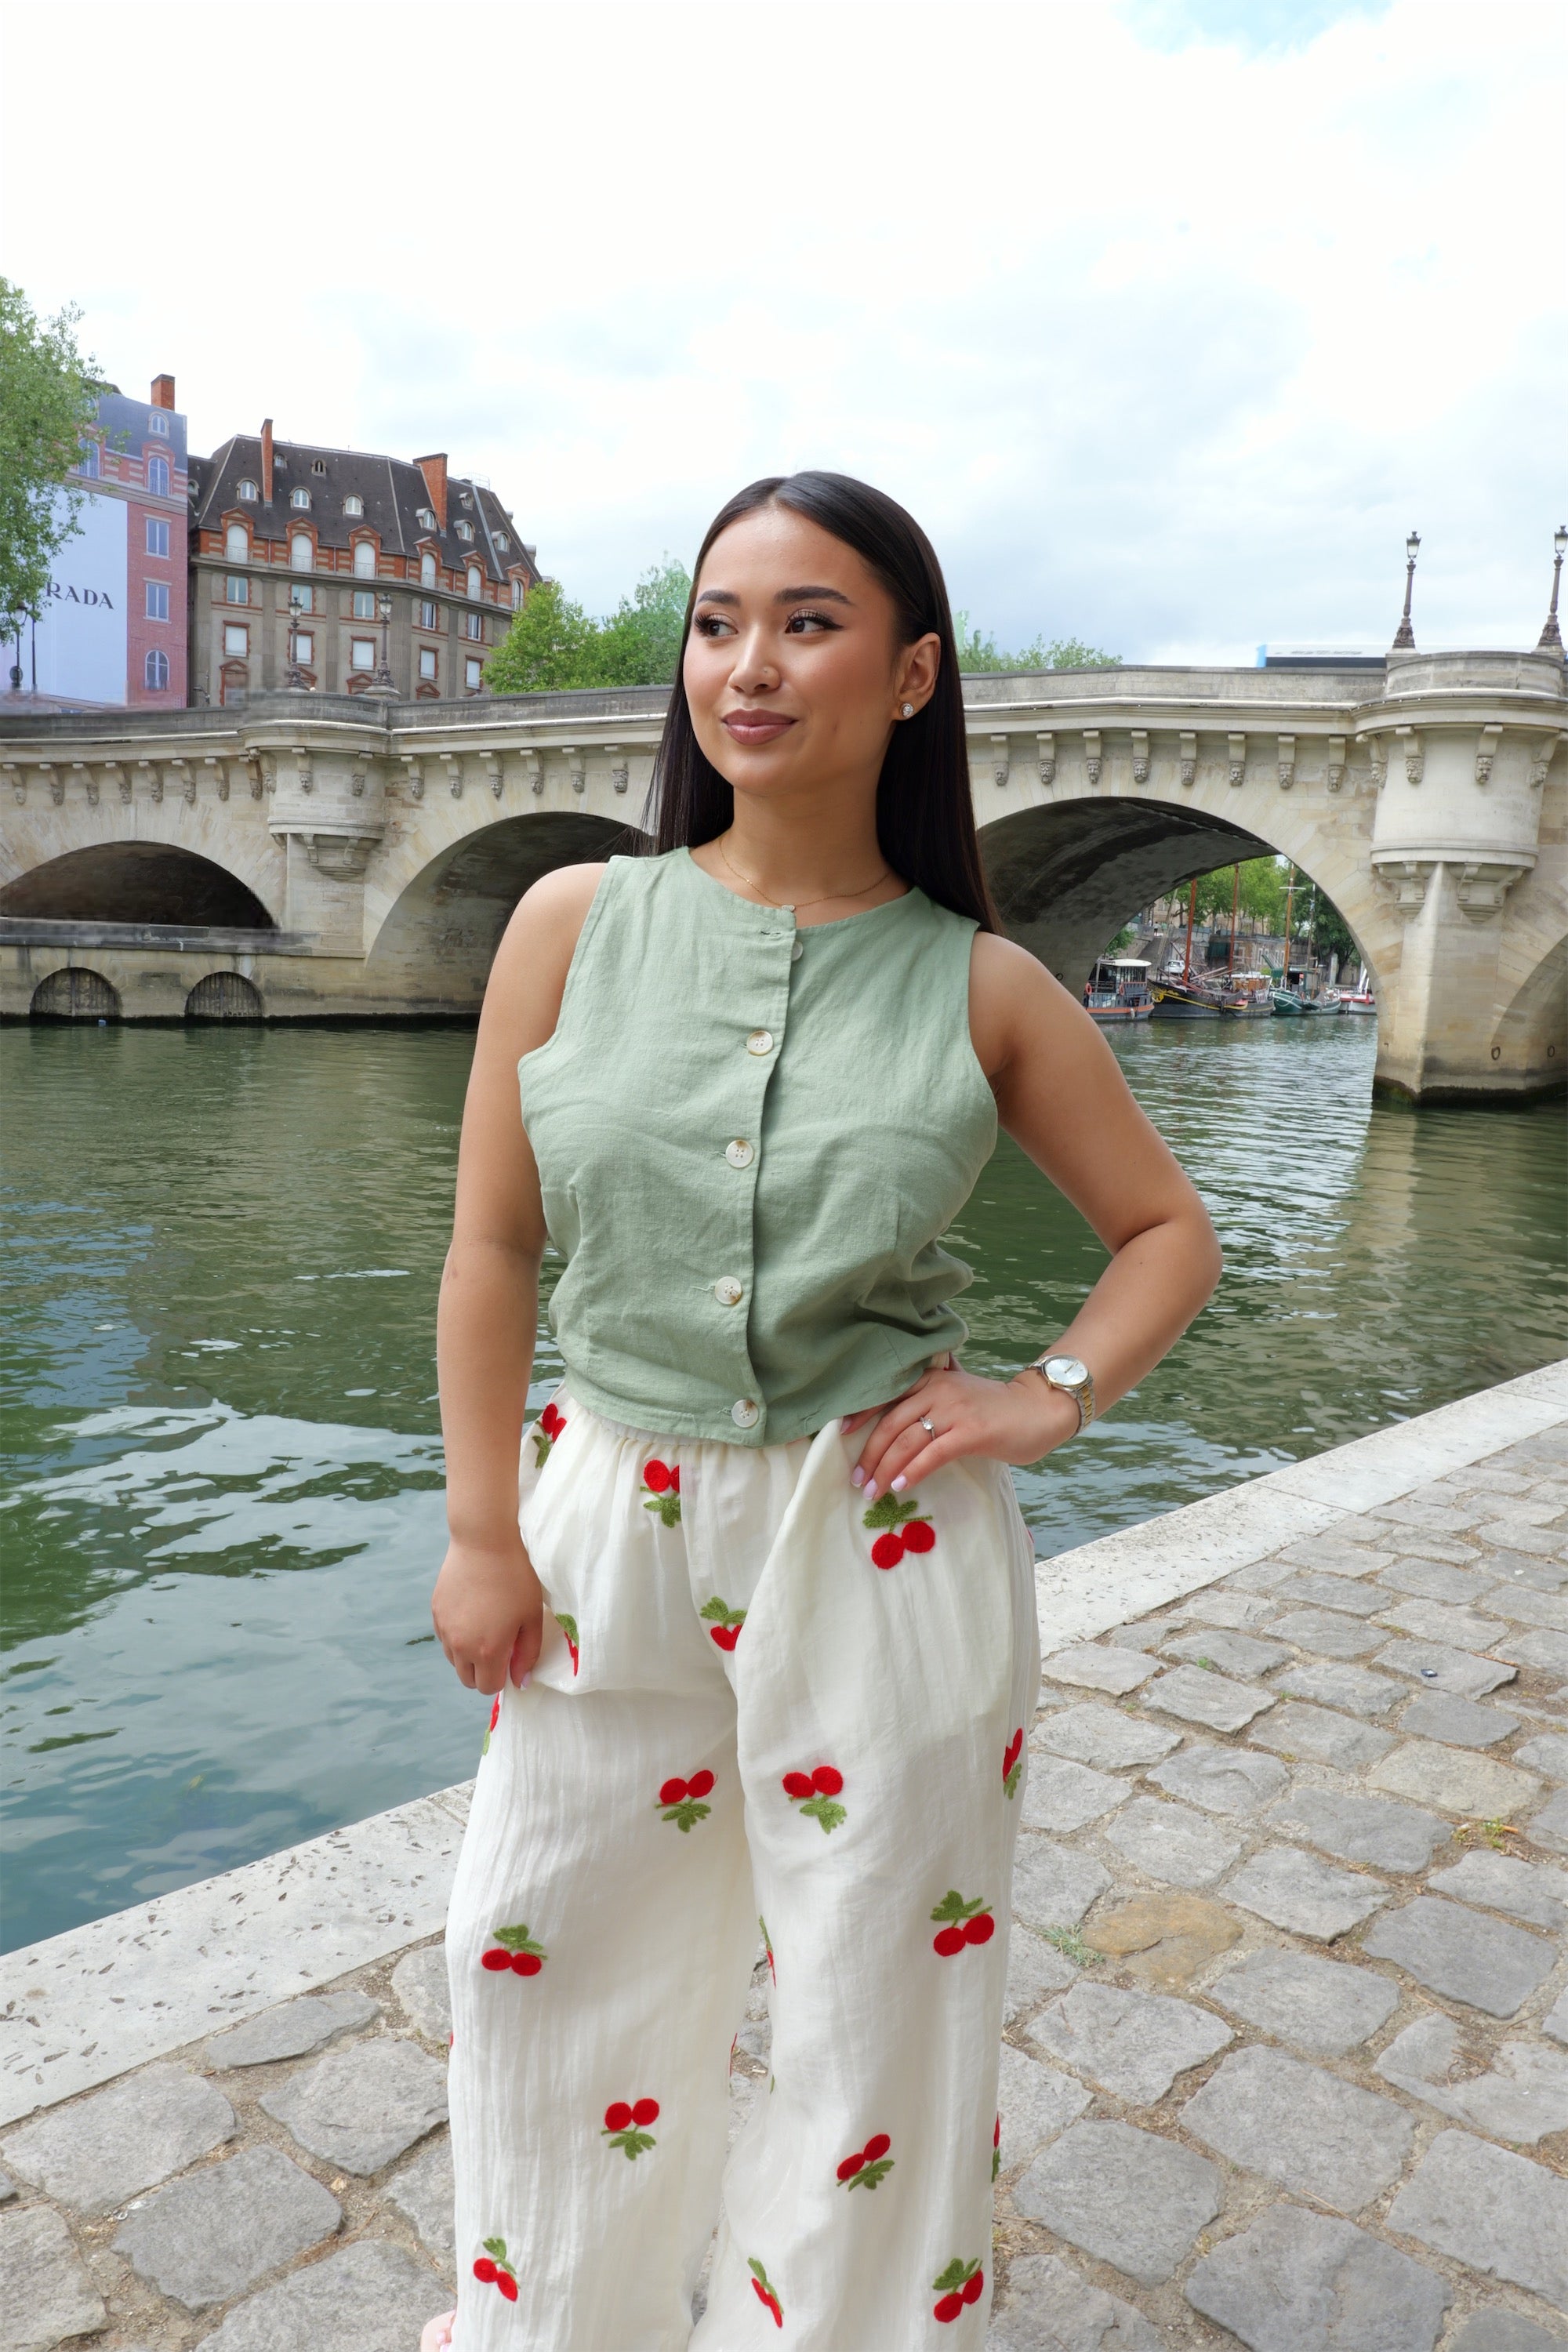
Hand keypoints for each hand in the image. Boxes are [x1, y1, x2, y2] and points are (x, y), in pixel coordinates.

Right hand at [431, 1532, 543, 1693]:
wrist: (484, 1542)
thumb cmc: (516, 1578)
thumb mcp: (531, 1617)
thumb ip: (528, 1654)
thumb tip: (520, 1681)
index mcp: (487, 1651)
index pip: (488, 1688)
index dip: (502, 1678)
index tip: (511, 1657)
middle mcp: (460, 1646)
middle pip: (468, 1680)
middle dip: (484, 1672)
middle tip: (500, 1645)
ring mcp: (444, 1629)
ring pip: (454, 1660)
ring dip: (469, 1655)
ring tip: (486, 1626)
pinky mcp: (436, 1612)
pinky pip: (445, 1638)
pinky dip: (457, 1636)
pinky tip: (472, 1612)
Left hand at [842, 1364, 1078, 1500]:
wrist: (1038, 1410)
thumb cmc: (995, 1408)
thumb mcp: (957, 1393)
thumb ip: (930, 1398)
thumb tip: (897, 1420)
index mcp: (931, 1379)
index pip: (886, 1395)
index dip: (861, 1414)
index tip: (841, 1434)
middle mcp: (938, 1390)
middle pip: (890, 1423)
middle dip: (869, 1454)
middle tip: (856, 1479)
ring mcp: (954, 1410)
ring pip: (907, 1441)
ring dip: (884, 1469)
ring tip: (872, 1490)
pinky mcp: (971, 1432)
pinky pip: (932, 1454)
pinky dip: (913, 1471)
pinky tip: (900, 1486)